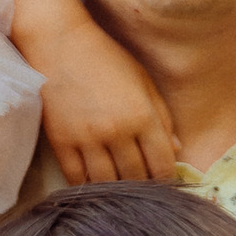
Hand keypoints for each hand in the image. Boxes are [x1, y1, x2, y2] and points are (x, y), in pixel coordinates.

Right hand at [22, 7, 180, 186]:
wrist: (58, 43)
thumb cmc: (106, 57)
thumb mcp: (143, 80)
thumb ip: (162, 116)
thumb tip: (176, 150)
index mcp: (142, 115)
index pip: (162, 164)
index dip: (166, 179)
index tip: (164, 183)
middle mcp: (117, 131)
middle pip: (136, 177)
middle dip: (142, 187)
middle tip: (143, 191)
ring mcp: (87, 139)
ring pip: (107, 182)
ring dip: (116, 190)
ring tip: (119, 191)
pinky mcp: (61, 142)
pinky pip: (76, 177)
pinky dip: (87, 186)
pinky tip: (93, 184)